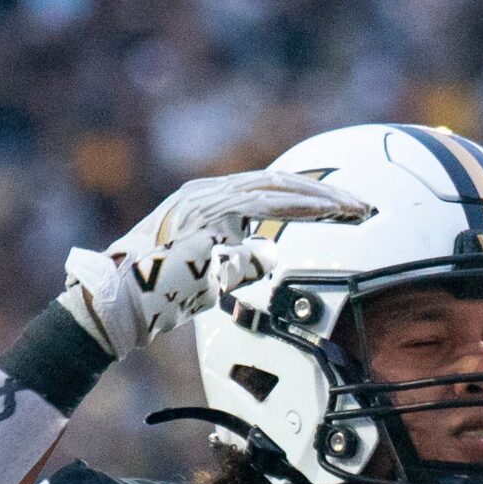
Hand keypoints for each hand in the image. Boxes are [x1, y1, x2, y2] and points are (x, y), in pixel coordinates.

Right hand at [59, 169, 370, 357]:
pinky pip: (264, 204)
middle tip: (363, 204)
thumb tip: (270, 258)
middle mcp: (206, 193)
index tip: (342, 207)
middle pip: (278, 182)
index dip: (307, 196)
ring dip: (321, 196)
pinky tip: (329, 211)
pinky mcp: (206, 214)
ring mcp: (205, 200)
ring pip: (276, 187)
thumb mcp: (211, 275)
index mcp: (206, 202)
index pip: (268, 191)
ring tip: (356, 208)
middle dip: (324, 191)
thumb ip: (240, 261)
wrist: (119, 301)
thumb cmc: (160, 296)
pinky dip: (300, 205)